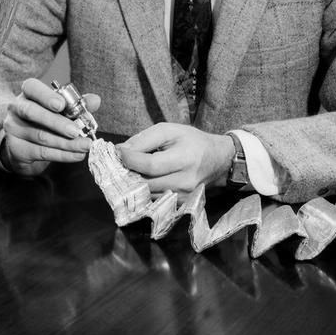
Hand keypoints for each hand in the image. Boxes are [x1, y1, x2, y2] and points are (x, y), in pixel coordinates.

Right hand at [0, 79, 100, 175]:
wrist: (24, 144)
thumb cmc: (46, 120)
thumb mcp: (60, 109)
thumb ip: (77, 104)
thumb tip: (95, 100)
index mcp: (28, 93)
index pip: (32, 88)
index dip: (46, 96)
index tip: (61, 105)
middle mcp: (16, 108)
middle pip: (32, 112)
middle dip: (57, 123)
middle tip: (76, 131)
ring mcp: (13, 129)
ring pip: (40, 136)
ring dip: (66, 143)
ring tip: (84, 145)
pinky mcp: (16, 148)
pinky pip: (40, 152)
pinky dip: (61, 155)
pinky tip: (76, 154)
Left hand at [117, 123, 233, 192]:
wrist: (217, 160)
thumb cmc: (192, 141)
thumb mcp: (169, 130)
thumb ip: (144, 139)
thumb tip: (121, 150)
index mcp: (185, 159)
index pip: (150, 165)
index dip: (130, 159)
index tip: (118, 152)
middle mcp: (185, 181)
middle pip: (146, 182)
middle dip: (128, 172)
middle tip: (119, 162)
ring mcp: (184, 196)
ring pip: (148, 194)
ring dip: (134, 183)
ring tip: (130, 170)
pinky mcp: (180, 204)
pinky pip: (155, 199)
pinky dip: (144, 190)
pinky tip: (141, 179)